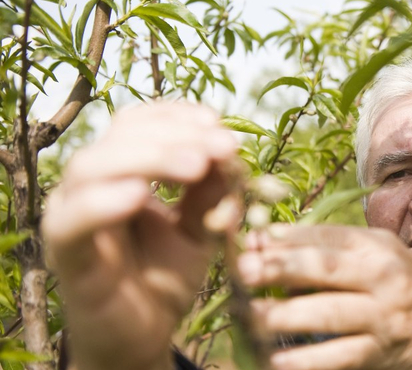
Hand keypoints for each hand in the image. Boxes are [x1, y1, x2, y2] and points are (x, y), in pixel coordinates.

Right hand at [42, 103, 238, 369]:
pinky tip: (140, 196)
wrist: (146, 335)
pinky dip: (102, 202)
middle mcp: (91, 184)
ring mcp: (73, 215)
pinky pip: (72, 221)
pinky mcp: (66, 254)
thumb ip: (214, 193)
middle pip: (120, 136)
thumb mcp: (202, 228)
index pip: (139, 122)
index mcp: (122, 170)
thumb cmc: (166, 275)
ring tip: (196, 167)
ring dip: (149, 158)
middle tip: (222, 149)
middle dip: (176, 136)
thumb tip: (227, 152)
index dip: (177, 116)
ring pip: (92, 166)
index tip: (219, 126)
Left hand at [238, 224, 411, 369]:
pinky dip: (307, 361)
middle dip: (282, 269)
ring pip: (330, 315)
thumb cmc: (402, 280)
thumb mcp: (376, 251)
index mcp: (377, 248)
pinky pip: (340, 358)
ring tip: (250, 314)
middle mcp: (383, 279)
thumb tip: (269, 238)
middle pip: (327, 271)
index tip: (249, 242)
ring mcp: (383, 318)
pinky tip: (278, 360)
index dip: (286, 240)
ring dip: (286, 315)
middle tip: (243, 271)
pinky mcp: (380, 353)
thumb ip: (328, 244)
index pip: (327, 239)